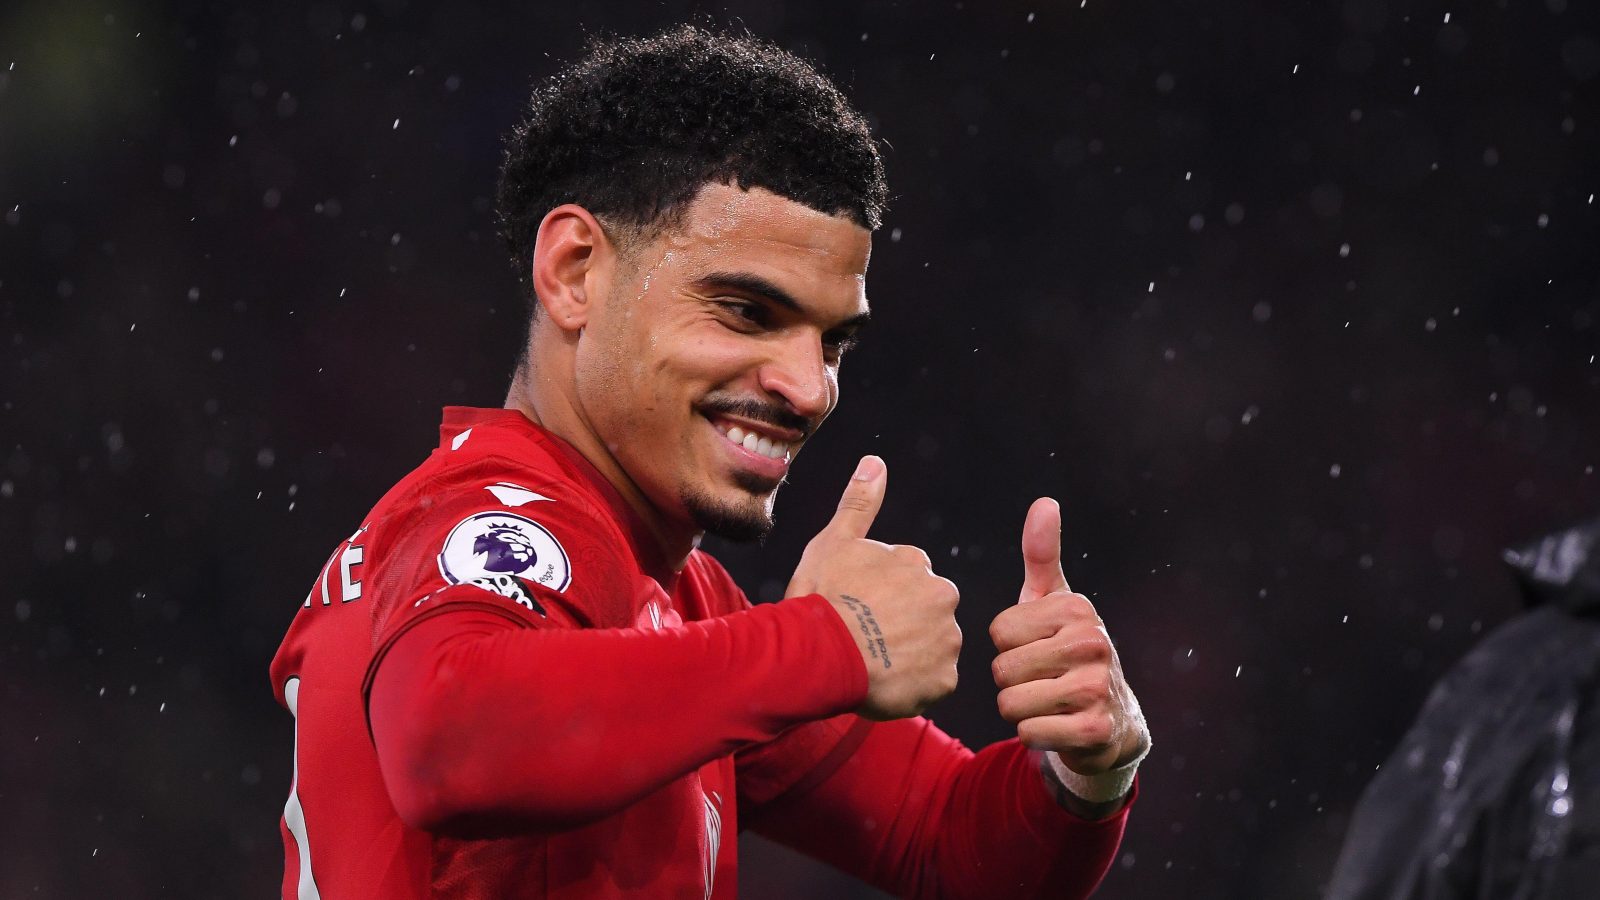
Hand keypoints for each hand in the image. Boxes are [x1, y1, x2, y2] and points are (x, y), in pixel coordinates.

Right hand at [787, 456, 961, 720]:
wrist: (818, 655)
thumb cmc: (821, 597)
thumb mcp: (834, 542)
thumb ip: (860, 503)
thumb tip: (875, 461)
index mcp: (917, 562)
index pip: (907, 580)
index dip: (879, 597)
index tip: (856, 608)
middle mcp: (942, 595)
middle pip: (926, 613)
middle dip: (903, 624)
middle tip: (865, 638)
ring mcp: (946, 640)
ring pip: (931, 648)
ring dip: (909, 656)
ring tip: (871, 663)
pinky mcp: (944, 680)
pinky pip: (932, 684)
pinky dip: (912, 687)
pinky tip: (882, 683)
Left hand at [989, 498, 1146, 774]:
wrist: (1113, 717)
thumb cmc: (1067, 650)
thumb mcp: (1054, 601)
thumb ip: (1042, 554)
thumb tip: (1045, 502)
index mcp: (1077, 608)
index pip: (998, 632)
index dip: (1008, 646)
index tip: (1037, 647)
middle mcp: (1093, 643)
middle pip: (1001, 670)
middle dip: (1011, 681)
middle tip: (1041, 679)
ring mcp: (1096, 687)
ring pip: (1010, 703)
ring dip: (1019, 710)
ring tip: (1047, 701)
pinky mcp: (1094, 730)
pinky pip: (1028, 733)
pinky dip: (1033, 734)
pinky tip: (1057, 725)